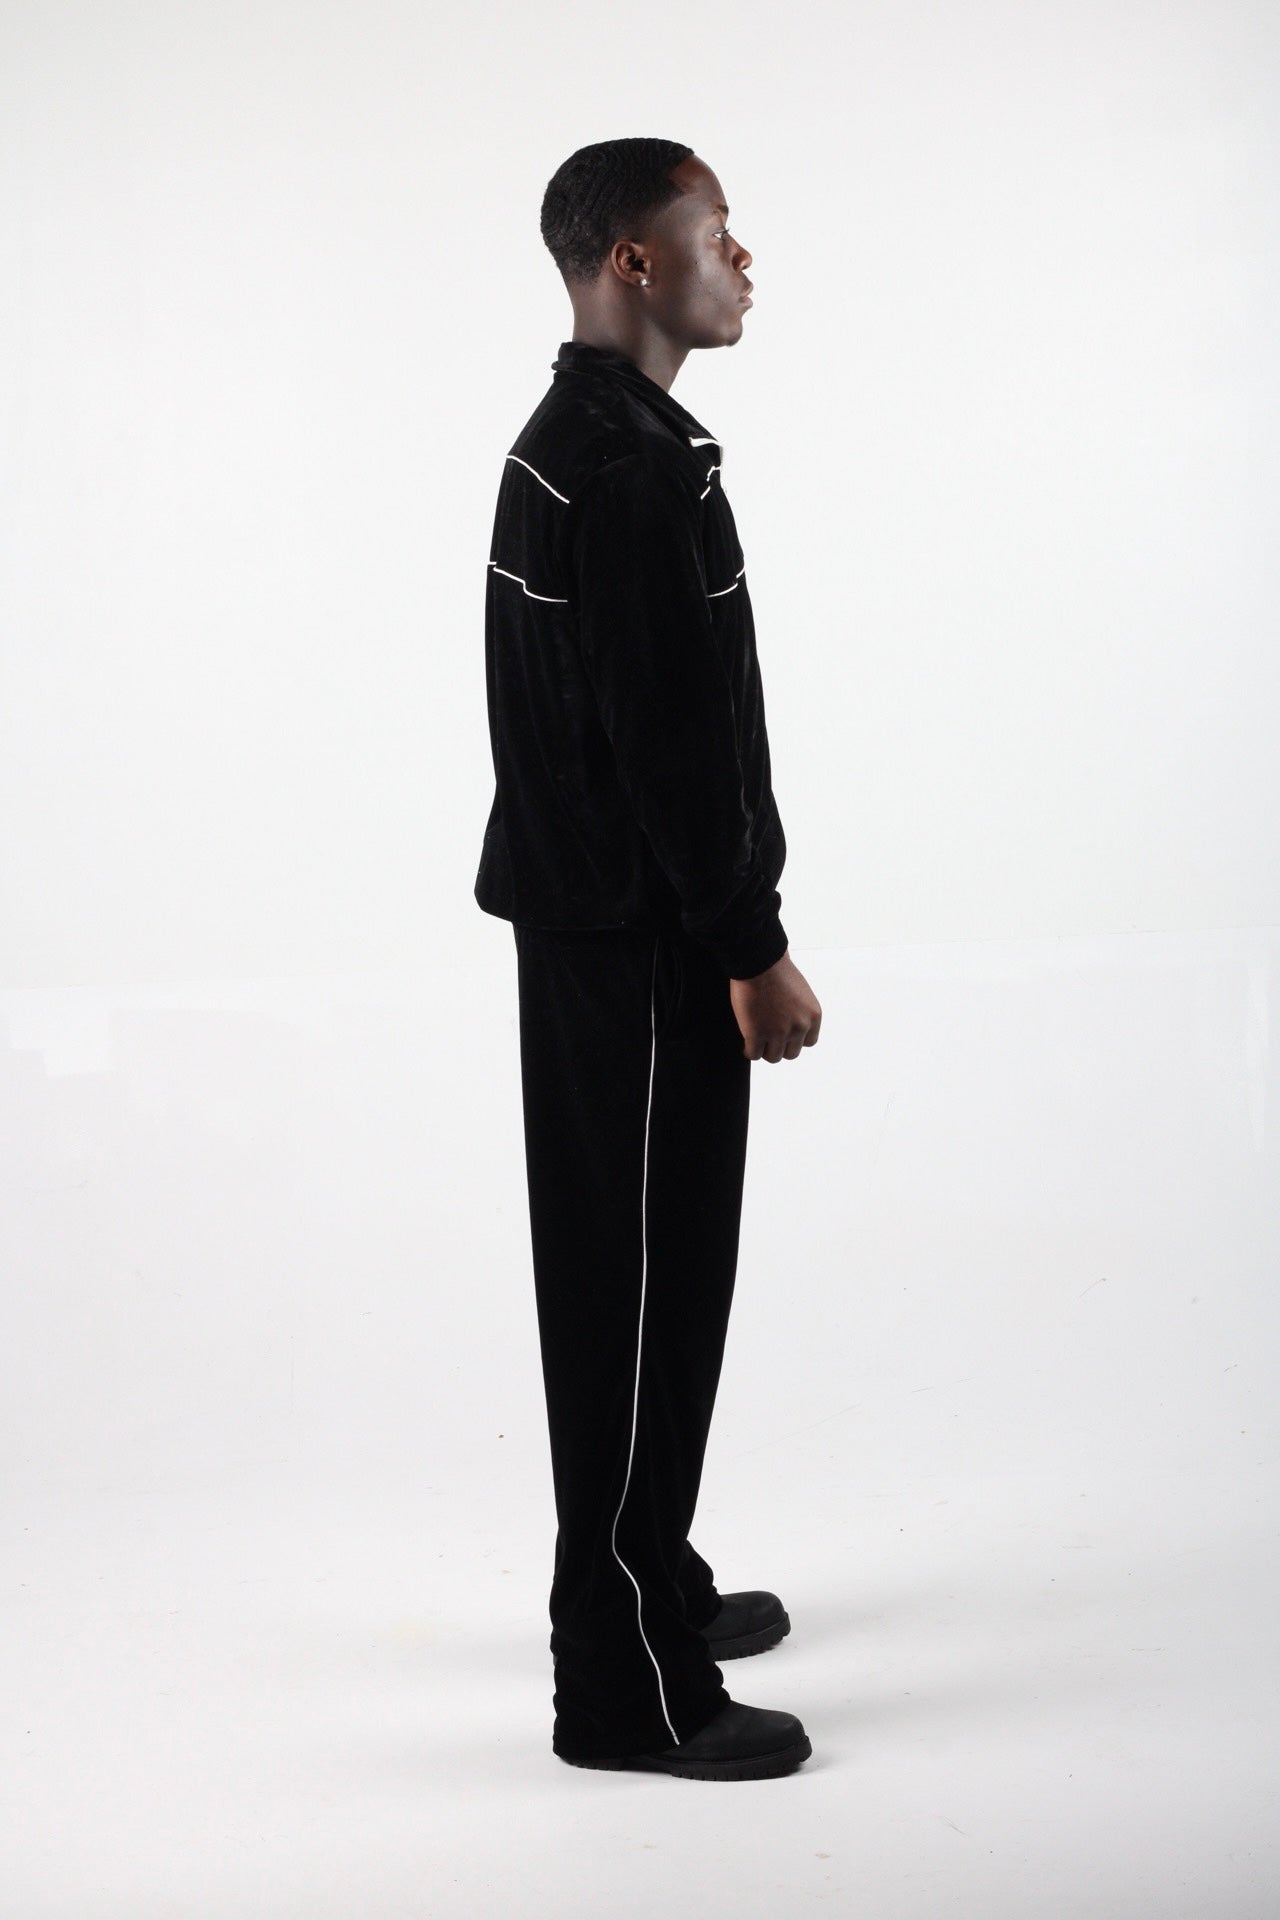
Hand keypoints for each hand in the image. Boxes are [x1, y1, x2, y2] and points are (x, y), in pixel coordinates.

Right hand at [728, 948, 821, 1062]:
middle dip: (779, 1047)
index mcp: (813, 1016)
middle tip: (767, 1038)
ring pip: (772, 1057)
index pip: (808, 1042)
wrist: (758, 962)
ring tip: (755, 1041)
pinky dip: (748, 1050)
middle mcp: (799, 1027)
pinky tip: (745, 1043)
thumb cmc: (776, 968)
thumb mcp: (800, 991)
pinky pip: (753, 1054)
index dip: (794, 1039)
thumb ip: (799, 1010)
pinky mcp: (756, 1035)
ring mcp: (778, 1033)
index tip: (784, 1035)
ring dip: (763, 1050)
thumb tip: (789, 1021)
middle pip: (791, 1053)